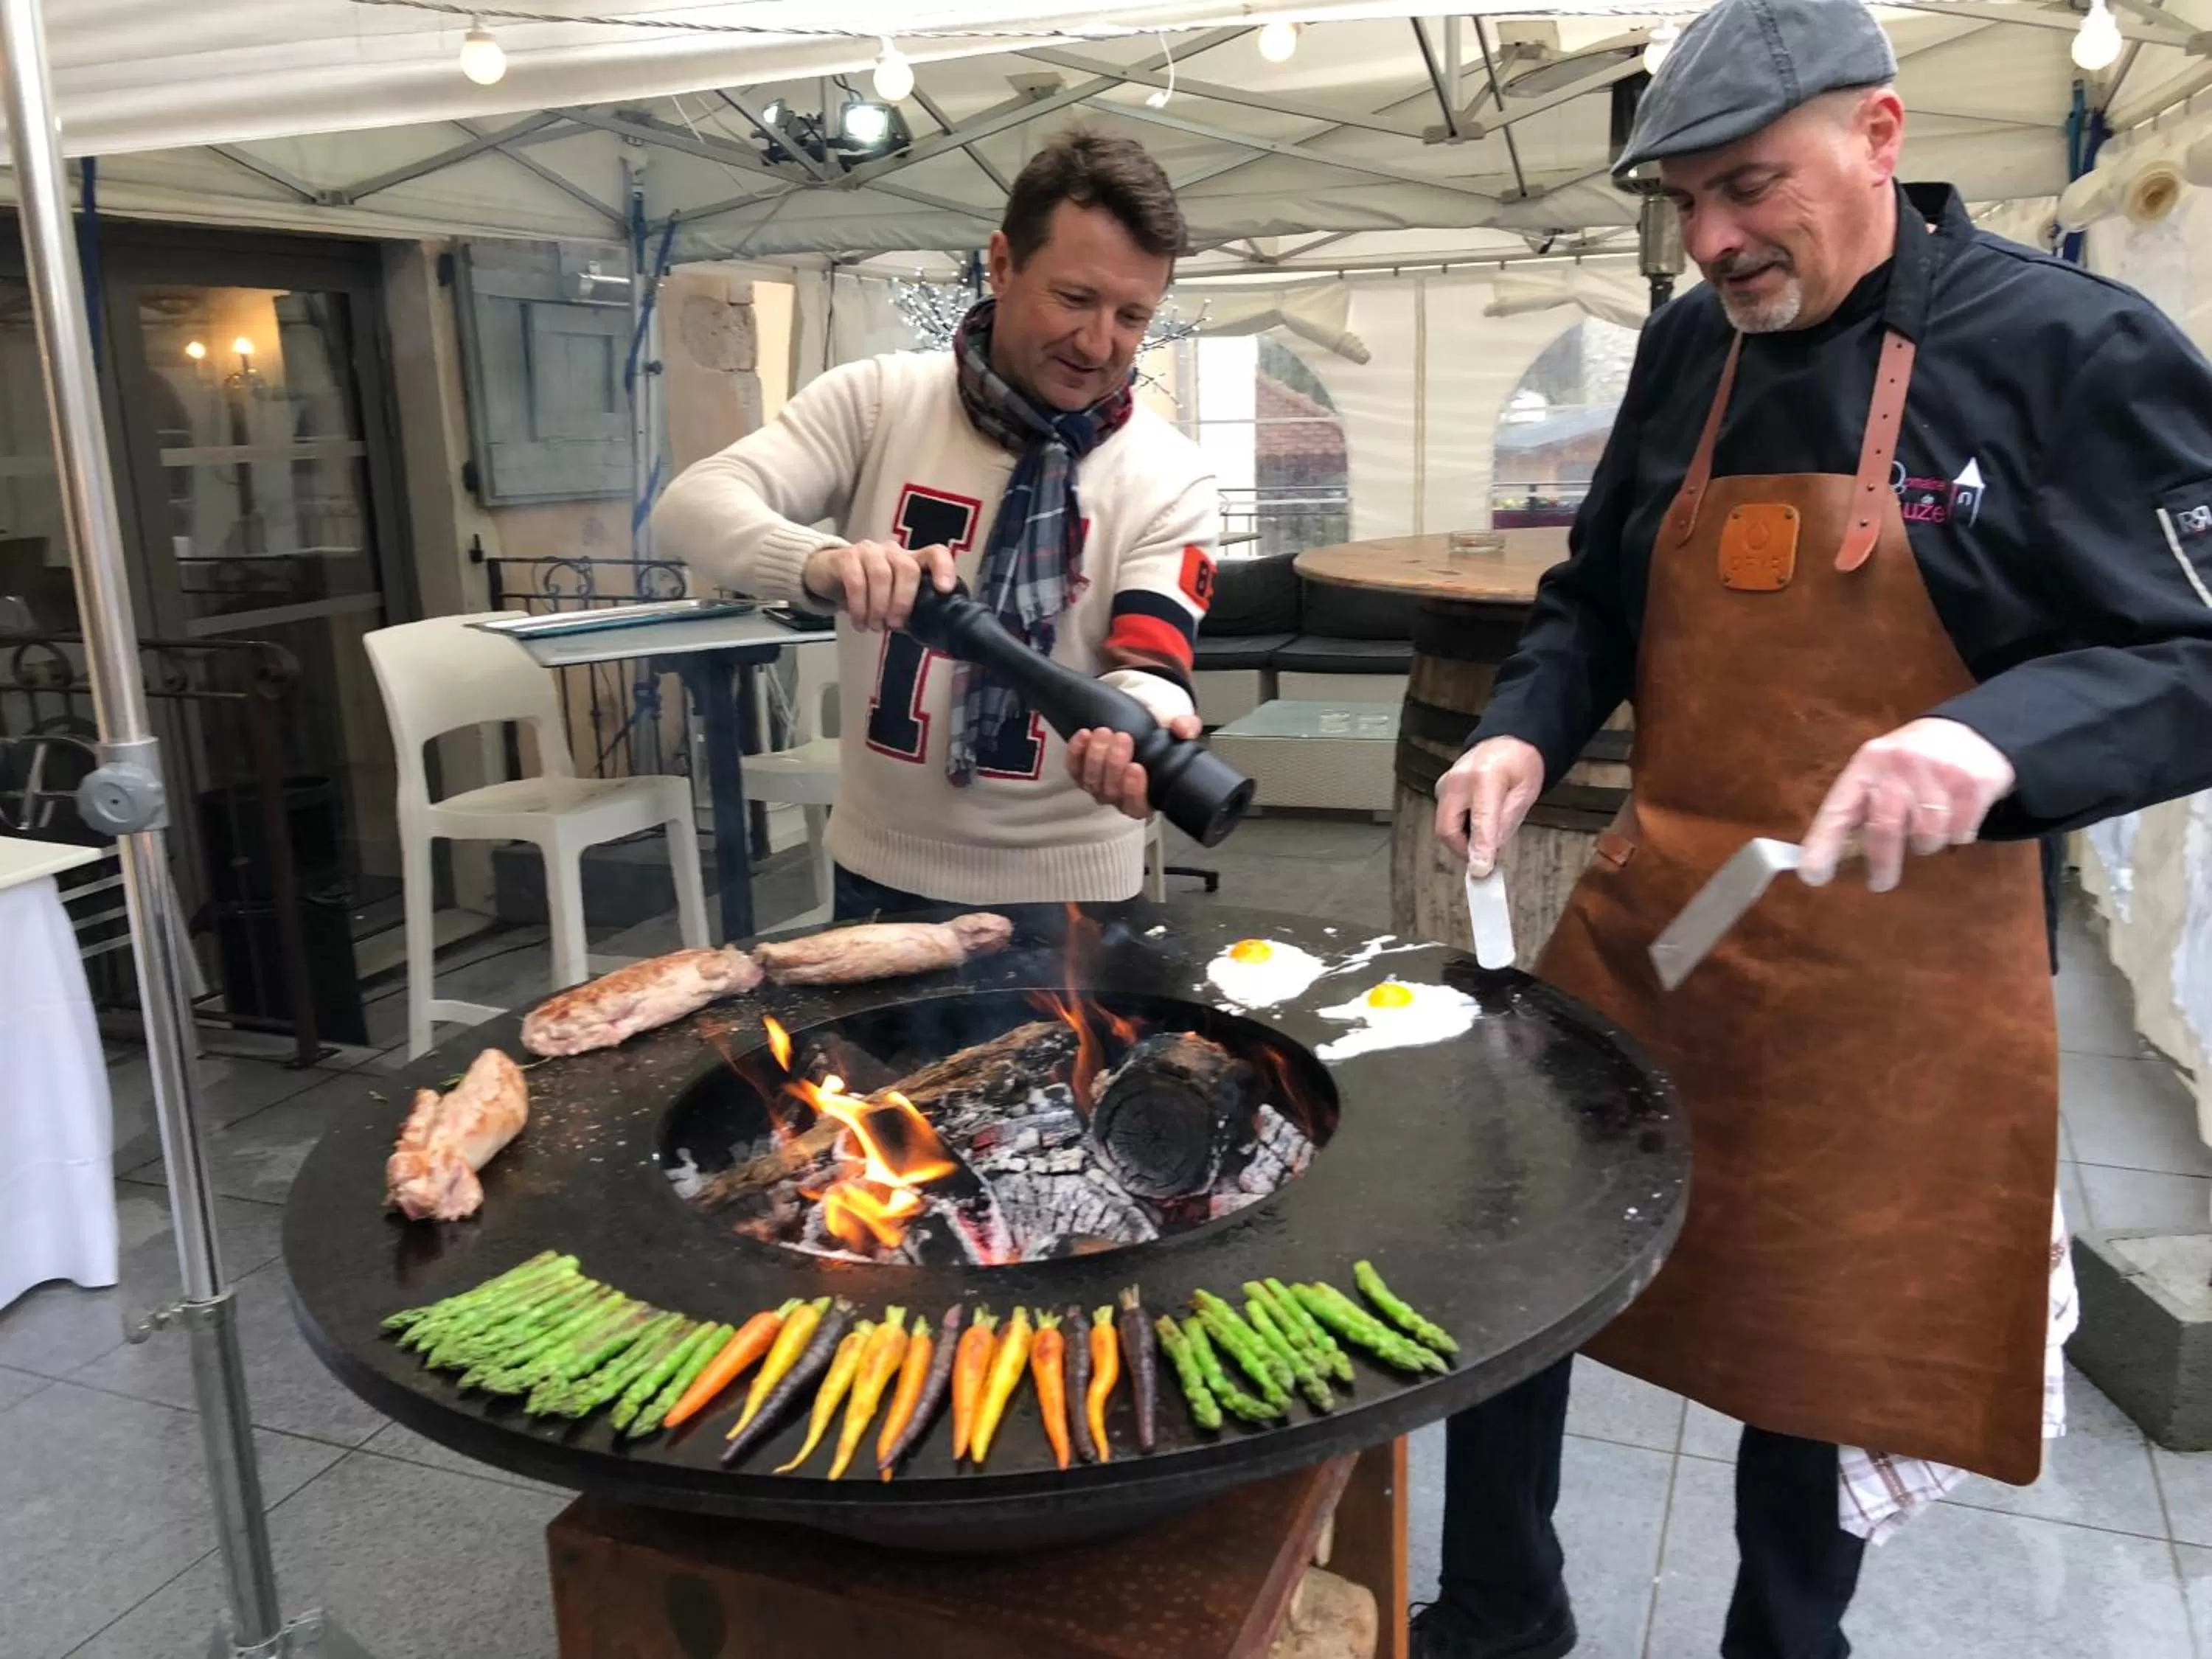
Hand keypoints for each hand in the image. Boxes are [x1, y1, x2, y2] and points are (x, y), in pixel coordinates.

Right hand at [799, 540, 956, 631]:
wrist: (826, 574)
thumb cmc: (865, 588)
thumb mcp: (889, 598)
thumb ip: (907, 608)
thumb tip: (925, 631)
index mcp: (909, 559)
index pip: (934, 553)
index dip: (943, 568)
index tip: (943, 590)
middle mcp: (891, 551)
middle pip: (907, 568)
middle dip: (902, 601)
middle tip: (893, 625)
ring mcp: (869, 551)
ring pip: (881, 575)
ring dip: (879, 606)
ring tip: (874, 626)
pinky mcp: (846, 557)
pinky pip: (856, 581)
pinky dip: (859, 606)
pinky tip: (859, 622)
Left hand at [1069, 715, 1203, 818]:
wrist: (1139, 724)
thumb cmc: (1159, 736)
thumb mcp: (1178, 730)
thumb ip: (1186, 727)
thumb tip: (1183, 729)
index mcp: (1148, 796)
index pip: (1138, 806)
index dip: (1135, 791)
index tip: (1136, 767)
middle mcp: (1120, 797)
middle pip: (1111, 792)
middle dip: (1114, 764)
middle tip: (1123, 739)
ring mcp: (1100, 786)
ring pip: (1092, 781)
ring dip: (1096, 756)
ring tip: (1105, 733)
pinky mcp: (1081, 772)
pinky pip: (1073, 769)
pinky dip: (1076, 752)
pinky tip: (1085, 736)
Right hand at [1435, 737, 1544, 875]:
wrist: (1507, 742)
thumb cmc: (1520, 767)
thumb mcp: (1524, 795)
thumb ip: (1505, 825)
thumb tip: (1488, 854)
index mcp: (1485, 777)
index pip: (1480, 820)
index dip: (1480, 848)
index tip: (1481, 871)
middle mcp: (1457, 780)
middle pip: (1448, 829)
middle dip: (1465, 850)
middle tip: (1486, 857)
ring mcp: (1445, 784)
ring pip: (1444, 827)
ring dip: (1463, 840)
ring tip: (1486, 835)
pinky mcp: (1441, 790)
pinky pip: (1446, 819)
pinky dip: (1460, 829)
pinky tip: (1477, 824)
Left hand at [1798, 717, 2015, 892]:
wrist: (1969, 734)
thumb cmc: (1910, 766)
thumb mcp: (1878, 775)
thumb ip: (1855, 812)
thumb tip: (1824, 862)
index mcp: (1867, 764)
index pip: (1839, 809)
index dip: (1824, 844)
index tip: (1814, 876)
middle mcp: (1900, 763)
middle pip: (1885, 828)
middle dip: (1881, 863)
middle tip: (1879, 882)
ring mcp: (1940, 771)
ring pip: (1927, 836)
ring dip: (1925, 844)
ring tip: (1927, 827)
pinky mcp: (1975, 783)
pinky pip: (1960, 833)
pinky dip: (1956, 835)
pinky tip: (1955, 817)